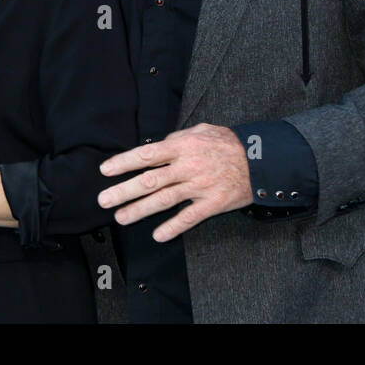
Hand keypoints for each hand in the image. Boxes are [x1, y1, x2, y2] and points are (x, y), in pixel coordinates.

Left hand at [97, 124, 251, 241]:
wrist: (261, 159)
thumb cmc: (229, 143)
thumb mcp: (203, 130)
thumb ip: (178, 137)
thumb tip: (158, 145)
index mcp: (183, 145)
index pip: (147, 154)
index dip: (124, 162)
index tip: (105, 171)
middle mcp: (188, 166)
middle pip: (150, 180)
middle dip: (124, 191)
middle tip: (104, 200)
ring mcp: (200, 186)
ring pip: (164, 200)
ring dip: (140, 210)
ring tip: (122, 218)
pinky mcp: (213, 203)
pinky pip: (190, 217)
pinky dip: (173, 227)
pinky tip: (158, 235)